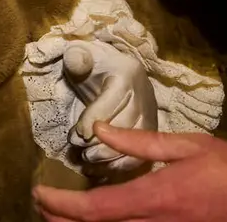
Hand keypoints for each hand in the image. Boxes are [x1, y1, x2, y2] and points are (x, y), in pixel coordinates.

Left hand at [33, 123, 226, 221]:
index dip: (61, 205)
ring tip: (61, 216)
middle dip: (63, 221)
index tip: (39, 193)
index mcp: (156, 197)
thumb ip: (138, 141)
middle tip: (42, 206)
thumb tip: (98, 128)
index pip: (95, 208)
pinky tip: (102, 221)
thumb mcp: (187, 145)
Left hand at [62, 42, 157, 177]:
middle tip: (81, 150)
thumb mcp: (82, 56)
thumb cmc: (93, 65)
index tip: (78, 134)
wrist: (111, 71)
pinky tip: (102, 170)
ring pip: (138, 141)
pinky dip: (122, 165)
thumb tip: (75, 61)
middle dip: (102, 141)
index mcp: (128, 73)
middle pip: (128, 123)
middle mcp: (144, 95)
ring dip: (112, 156)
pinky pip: (143, 153)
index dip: (96, 116)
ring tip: (88, 161)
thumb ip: (77, 58)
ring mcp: (151, 115)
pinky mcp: (150, 132)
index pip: (114, 98)